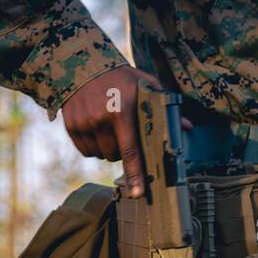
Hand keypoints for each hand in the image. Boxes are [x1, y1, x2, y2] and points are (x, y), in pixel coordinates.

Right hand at [60, 66, 190, 198]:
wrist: (83, 64)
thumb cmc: (120, 77)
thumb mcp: (144, 85)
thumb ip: (164, 105)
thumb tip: (186, 126)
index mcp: (121, 111)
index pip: (130, 150)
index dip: (135, 174)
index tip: (137, 192)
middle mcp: (100, 119)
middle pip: (114, 155)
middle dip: (122, 152)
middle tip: (124, 133)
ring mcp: (83, 123)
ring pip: (100, 155)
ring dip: (107, 149)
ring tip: (110, 129)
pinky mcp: (71, 126)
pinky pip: (86, 151)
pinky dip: (93, 147)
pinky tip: (96, 129)